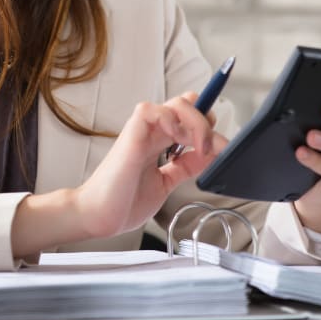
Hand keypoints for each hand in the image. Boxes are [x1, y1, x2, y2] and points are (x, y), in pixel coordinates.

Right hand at [73, 92, 223, 238]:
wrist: (99, 216)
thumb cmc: (123, 202)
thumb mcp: (166, 183)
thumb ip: (184, 167)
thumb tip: (209, 156)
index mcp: (159, 142)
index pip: (188, 117)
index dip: (207, 123)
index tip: (221, 146)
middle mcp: (152, 133)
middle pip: (189, 105)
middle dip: (208, 122)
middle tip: (215, 148)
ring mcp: (141, 132)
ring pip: (176, 103)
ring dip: (196, 122)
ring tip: (200, 146)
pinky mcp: (131, 135)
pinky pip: (151, 110)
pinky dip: (170, 120)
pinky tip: (177, 139)